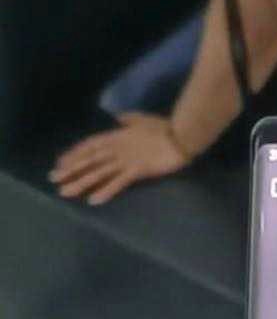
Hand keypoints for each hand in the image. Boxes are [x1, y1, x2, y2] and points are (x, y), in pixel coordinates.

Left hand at [50, 112, 188, 204]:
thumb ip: (129, 120)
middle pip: (89, 159)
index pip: (90, 145)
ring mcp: (126, 159)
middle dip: (70, 169)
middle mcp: (117, 147)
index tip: (60, 163)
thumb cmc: (164, 127)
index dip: (74, 154)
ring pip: (98, 172)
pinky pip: (118, 182)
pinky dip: (106, 191)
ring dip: (80, 182)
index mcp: (117, 136)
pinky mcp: (138, 170)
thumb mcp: (142, 119)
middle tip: (53, 179)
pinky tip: (93, 200)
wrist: (182, 134)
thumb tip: (119, 118)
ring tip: (65, 192)